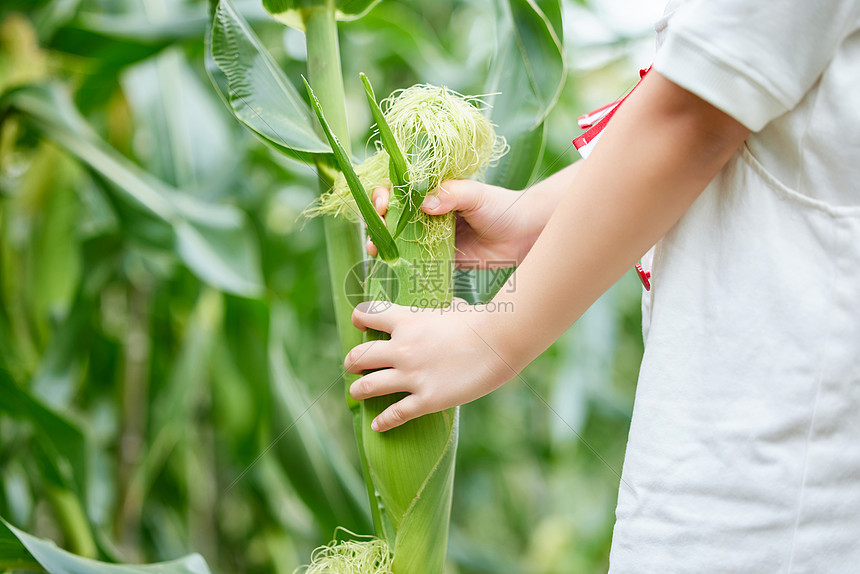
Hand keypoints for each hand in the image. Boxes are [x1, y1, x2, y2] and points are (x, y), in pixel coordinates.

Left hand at [344, 300, 515, 430]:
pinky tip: (377, 425)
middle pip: (359, 356)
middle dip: (352, 362)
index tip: (360, 325)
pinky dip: (382, 421)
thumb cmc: (482, 321)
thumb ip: (444, 310)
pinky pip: (395, 414)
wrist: (500, 340)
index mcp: (407, 320)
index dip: (360, 319)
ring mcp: (412, 375)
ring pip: (367, 386)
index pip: (367, 315)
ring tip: (356, 393)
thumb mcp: (454, 307)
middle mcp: (402, 348)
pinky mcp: (427, 399)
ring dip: (358, 391)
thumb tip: (453, 307)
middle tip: (353, 366)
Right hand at [366, 180, 540, 267]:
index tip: (383, 203)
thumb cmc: (502, 206)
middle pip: (394, 215)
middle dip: (378, 222)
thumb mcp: (477, 194)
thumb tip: (424, 204)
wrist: (524, 235)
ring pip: (400, 239)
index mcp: (433, 191)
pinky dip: (402, 264)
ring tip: (376, 250)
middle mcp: (428, 213)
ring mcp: (432, 236)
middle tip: (376, 231)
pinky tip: (392, 267)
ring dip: (384, 244)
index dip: (385, 194)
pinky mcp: (441, 259)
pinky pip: (417, 262)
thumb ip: (452, 194)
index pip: (400, 189)